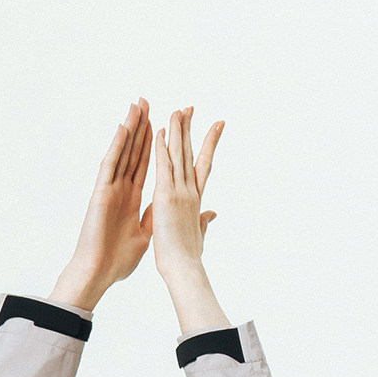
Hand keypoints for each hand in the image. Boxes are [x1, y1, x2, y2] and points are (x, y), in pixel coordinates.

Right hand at [50, 99, 154, 312]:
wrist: (99, 274)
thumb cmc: (117, 261)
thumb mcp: (145, 236)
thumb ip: (154, 217)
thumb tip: (169, 210)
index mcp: (132, 199)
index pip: (145, 164)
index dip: (154, 143)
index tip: (163, 124)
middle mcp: (121, 189)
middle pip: (133, 152)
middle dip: (142, 127)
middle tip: (147, 102)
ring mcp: (110, 189)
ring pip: (122, 153)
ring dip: (130, 129)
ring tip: (137, 105)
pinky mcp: (101, 194)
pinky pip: (109, 166)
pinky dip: (116, 147)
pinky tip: (123, 129)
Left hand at [151, 107, 222, 281]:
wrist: (184, 268)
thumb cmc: (189, 258)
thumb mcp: (199, 234)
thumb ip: (204, 220)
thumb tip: (212, 214)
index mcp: (196, 199)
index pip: (203, 165)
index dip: (208, 144)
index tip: (216, 125)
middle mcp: (190, 191)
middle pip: (191, 153)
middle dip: (191, 130)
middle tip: (190, 108)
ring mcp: (180, 192)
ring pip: (179, 155)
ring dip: (178, 131)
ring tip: (177, 110)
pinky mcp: (166, 197)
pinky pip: (163, 167)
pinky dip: (162, 148)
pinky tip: (161, 131)